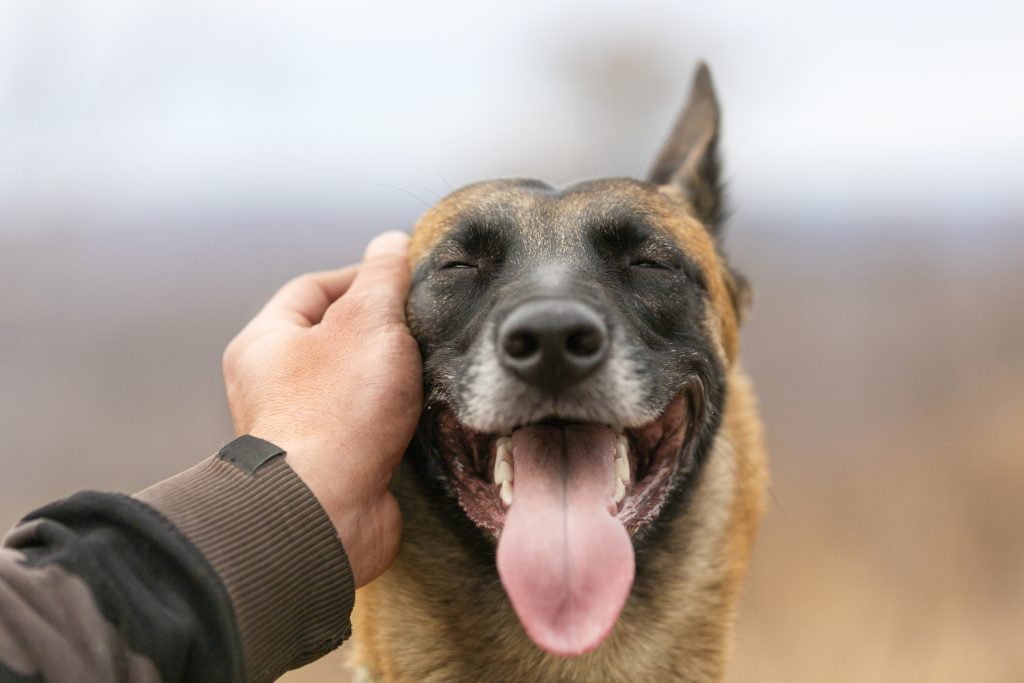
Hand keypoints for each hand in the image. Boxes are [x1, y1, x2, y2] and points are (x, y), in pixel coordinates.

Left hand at [222, 231, 421, 586]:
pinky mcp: (333, 464)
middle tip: (424, 326)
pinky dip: (397, 418)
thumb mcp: (368, 322)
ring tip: (430, 369)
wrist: (327, 512)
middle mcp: (274, 385)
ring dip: (394, 378)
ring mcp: (303, 427)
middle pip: (336, 337)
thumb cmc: (337, 412)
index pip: (315, 288)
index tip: (407, 279)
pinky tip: (425, 414)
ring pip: (356, 384)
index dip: (363, 276)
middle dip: (384, 330)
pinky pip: (369, 426)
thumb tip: (392, 241)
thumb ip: (383, 277)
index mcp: (266, 343)